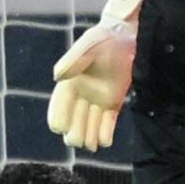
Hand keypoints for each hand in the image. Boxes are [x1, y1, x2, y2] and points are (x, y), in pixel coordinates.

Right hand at [47, 0, 146, 151]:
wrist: (127, 38)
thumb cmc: (104, 39)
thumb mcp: (89, 46)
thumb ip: (74, 60)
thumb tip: (57, 76)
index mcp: (71, 82)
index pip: (60, 104)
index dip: (59, 116)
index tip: (60, 128)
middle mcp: (82, 94)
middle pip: (74, 119)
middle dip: (75, 131)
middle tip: (78, 141)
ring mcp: (97, 100)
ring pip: (90, 124)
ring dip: (89, 136)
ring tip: (92, 146)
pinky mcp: (113, 103)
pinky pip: (107, 122)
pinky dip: (105, 132)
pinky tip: (105, 142)